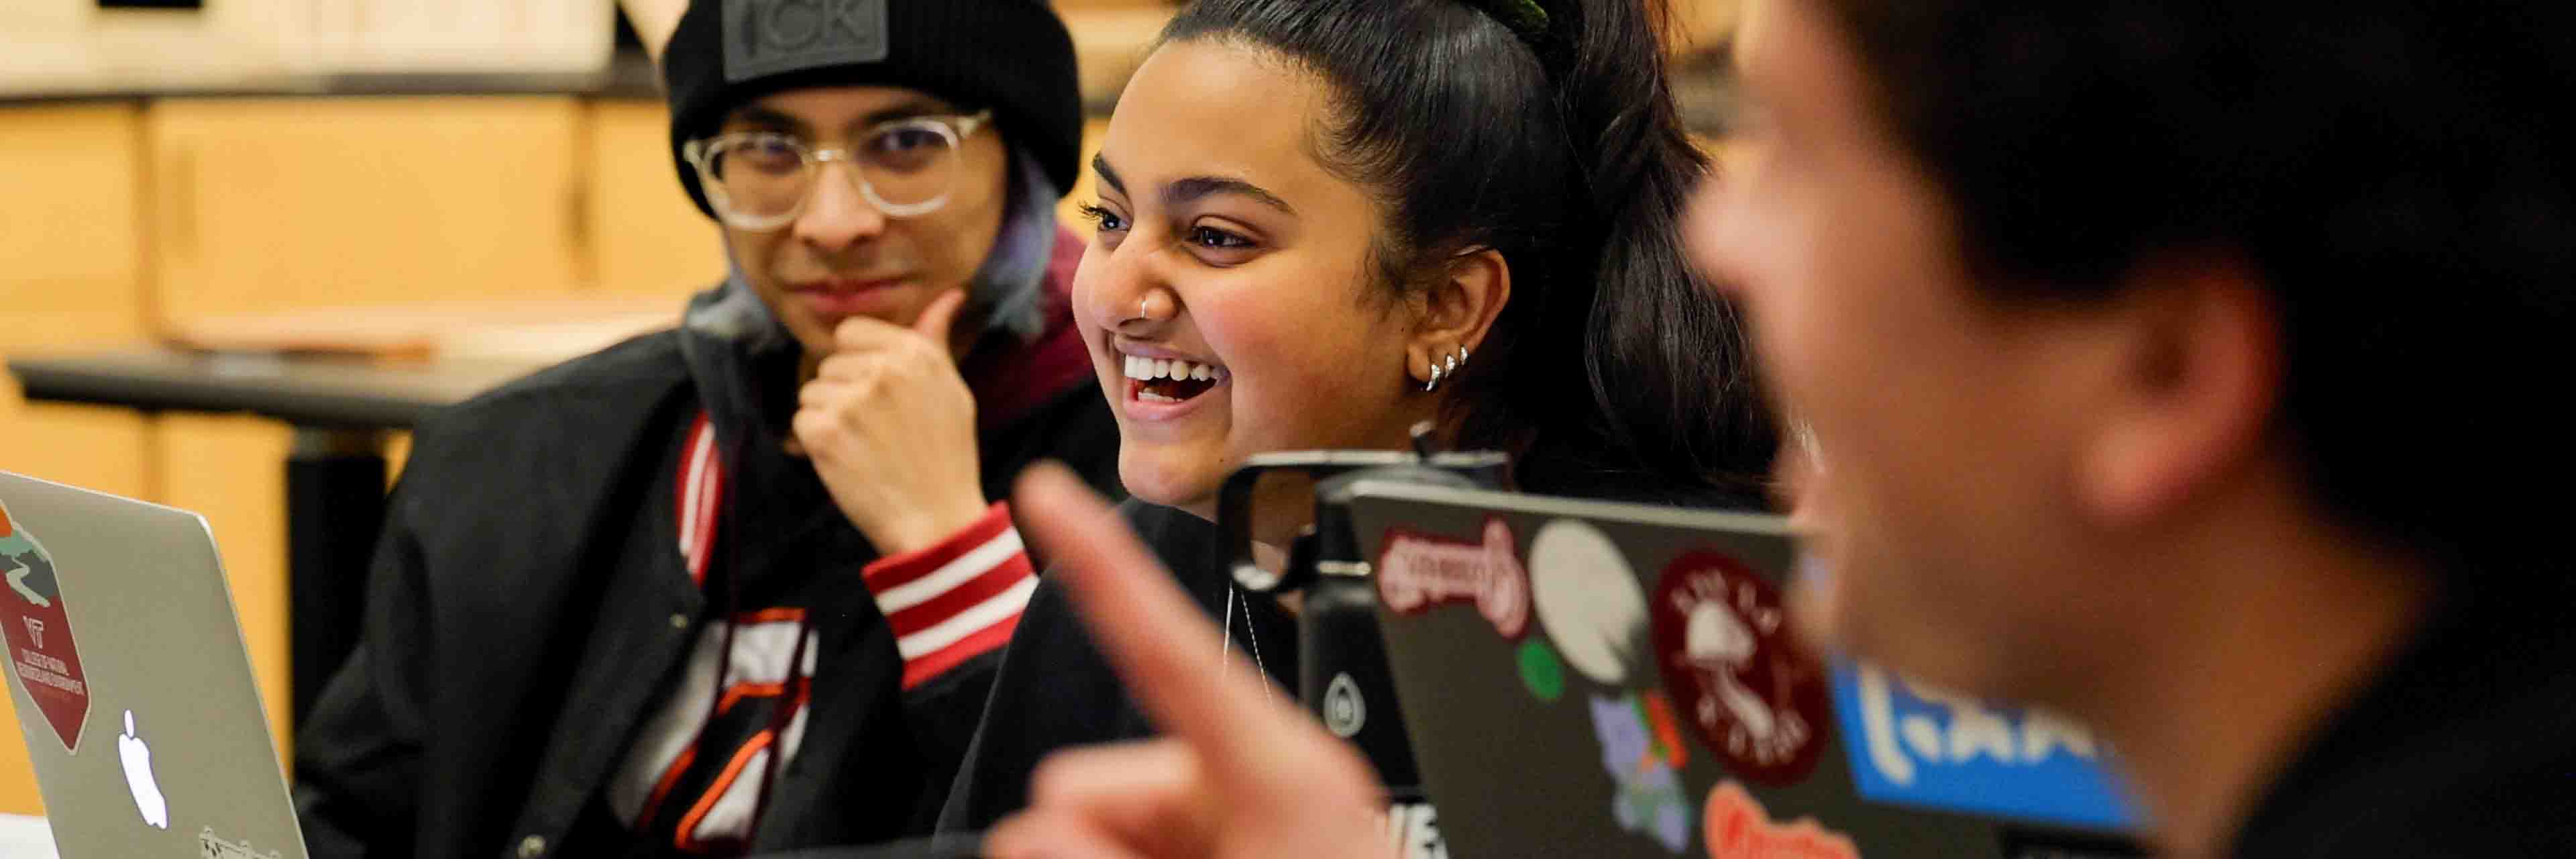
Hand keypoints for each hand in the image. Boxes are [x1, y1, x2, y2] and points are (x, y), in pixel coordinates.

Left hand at [793, 289, 988, 556]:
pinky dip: (816, 442)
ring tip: (863, 445)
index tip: (875, 392)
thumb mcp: (952, 390)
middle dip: (844, 391)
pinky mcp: (823, 432)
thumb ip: (935, 341)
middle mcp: (882, 370)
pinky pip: (801, 420)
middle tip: (875, 428)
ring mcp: (850, 401)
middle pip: (830, 363)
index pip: (851, 331)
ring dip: (828, 416)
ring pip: (812, 391)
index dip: (858, 360)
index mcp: (914, 353)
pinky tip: (848, 459)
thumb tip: (950, 295)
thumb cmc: (946, 455)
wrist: (936, 519)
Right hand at [983, 465, 1395, 858]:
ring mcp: (1231, 831)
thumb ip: (1111, 848)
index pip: (1164, 641)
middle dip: (1087, 840)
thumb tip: (1030, 829)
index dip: (1098, 562)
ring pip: (1087, 827)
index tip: (1045, 489)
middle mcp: (1253, 789)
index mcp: (1280, 767)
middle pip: (1089, 780)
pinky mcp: (1220, 848)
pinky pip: (1121, 846)